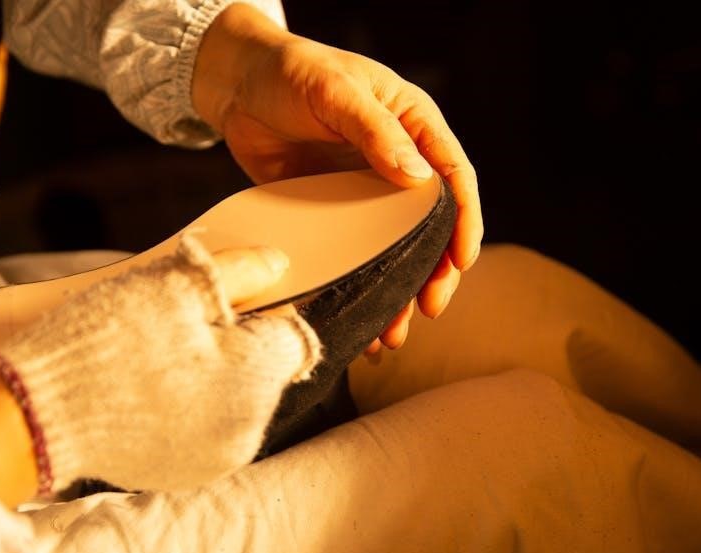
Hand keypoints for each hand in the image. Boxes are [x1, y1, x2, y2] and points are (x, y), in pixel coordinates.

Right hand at [0, 234, 319, 493]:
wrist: (35, 416)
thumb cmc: (106, 344)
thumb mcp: (174, 286)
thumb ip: (238, 271)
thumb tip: (279, 264)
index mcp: (256, 382)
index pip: (292, 334)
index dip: (263, 308)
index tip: (224, 299)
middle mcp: (250, 431)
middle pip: (264, 369)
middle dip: (235, 342)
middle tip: (179, 324)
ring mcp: (218, 459)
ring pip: (235, 398)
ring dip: (213, 374)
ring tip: (160, 358)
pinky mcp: (186, 474)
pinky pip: (206, 427)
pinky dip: (190, 405)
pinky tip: (151, 389)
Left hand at [192, 3, 482, 349]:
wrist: (236, 85)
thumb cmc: (290, 71)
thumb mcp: (334, 92)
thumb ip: (375, 131)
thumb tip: (417, 177)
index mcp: (414, 124)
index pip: (453, 175)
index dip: (464, 219)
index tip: (460, 260)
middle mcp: (399, 161)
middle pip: (433, 224)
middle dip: (435, 269)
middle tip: (431, 307)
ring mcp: (368, 191)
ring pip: (397, 248)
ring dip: (399, 289)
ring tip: (394, 333)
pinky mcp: (337, 212)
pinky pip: (357, 254)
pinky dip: (362, 286)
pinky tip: (361, 317)